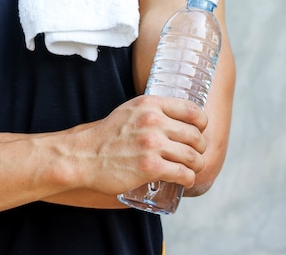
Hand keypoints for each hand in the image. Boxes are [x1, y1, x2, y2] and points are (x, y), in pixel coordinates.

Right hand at [77, 95, 206, 194]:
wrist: (83, 157)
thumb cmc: (107, 136)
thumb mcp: (129, 111)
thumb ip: (152, 111)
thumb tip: (177, 118)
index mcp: (150, 104)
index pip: (193, 111)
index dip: (201, 124)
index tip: (198, 133)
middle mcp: (154, 121)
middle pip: (196, 136)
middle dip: (200, 149)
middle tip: (193, 156)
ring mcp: (152, 144)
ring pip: (194, 157)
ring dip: (196, 166)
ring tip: (190, 169)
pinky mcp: (150, 167)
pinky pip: (183, 174)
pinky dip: (188, 179)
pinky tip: (184, 180)